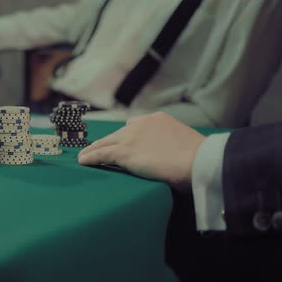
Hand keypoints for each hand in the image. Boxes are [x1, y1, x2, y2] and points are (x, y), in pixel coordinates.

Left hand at [78, 112, 205, 190]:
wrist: (198, 161)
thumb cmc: (198, 158)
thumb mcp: (182, 143)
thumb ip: (170, 144)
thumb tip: (169, 156)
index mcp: (157, 119)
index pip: (135, 126)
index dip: (125, 136)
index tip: (120, 142)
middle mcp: (141, 124)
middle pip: (117, 133)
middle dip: (106, 141)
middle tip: (96, 148)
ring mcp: (131, 137)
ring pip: (106, 143)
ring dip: (93, 149)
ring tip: (84, 156)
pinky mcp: (124, 152)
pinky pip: (101, 154)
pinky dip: (90, 158)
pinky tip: (83, 162)